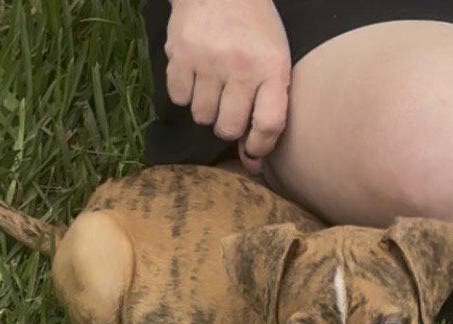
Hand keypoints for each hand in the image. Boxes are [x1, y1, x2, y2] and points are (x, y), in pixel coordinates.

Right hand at [165, 0, 290, 172]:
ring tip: (212, 85)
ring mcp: (208, 60)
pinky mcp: (180, 53)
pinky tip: (195, 74)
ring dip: (206, 109)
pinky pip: (178, 98)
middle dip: (228, 126)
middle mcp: (241, 65)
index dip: (259, 147)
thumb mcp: (274, 60)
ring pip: (202, 116)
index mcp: (272, 67)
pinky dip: (185, 92)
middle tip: (228, 107)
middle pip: (229, 128)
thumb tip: (252, 163)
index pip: (268, 125)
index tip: (253, 150)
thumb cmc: (253, 30)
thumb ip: (268, 108)